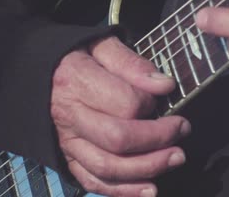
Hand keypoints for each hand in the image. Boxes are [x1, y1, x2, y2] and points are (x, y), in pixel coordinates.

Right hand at [51, 37, 190, 195]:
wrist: (45, 74)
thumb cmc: (81, 58)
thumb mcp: (103, 46)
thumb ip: (133, 64)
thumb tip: (165, 85)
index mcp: (78, 82)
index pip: (125, 103)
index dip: (151, 103)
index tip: (165, 94)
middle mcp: (70, 116)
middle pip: (118, 139)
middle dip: (158, 139)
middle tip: (183, 130)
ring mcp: (68, 141)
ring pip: (107, 166)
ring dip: (147, 168)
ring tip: (176, 158)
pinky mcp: (70, 158)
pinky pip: (93, 182)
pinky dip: (123, 190)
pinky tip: (150, 189)